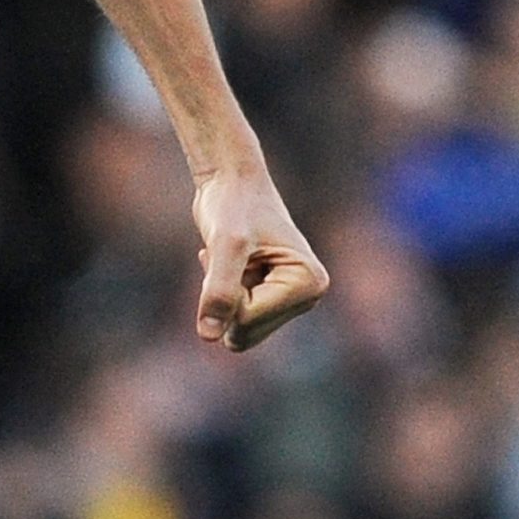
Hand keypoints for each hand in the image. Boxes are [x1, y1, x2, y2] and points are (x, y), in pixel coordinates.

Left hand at [192, 161, 329, 350]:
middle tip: (230, 259)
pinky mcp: (273, 299)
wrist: (231, 182)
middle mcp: (308, 297)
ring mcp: (290, 300)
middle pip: (244, 334)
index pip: (247, 321)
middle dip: (226, 300)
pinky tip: (233, 265)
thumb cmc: (232, 206)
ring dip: (222, 297)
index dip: (226, 294)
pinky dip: (222, 296)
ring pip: (237, 332)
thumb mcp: (224, 245)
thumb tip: (208, 337)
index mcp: (310, 284)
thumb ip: (219, 291)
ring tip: (233, 261)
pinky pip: (233, 321)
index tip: (234, 256)